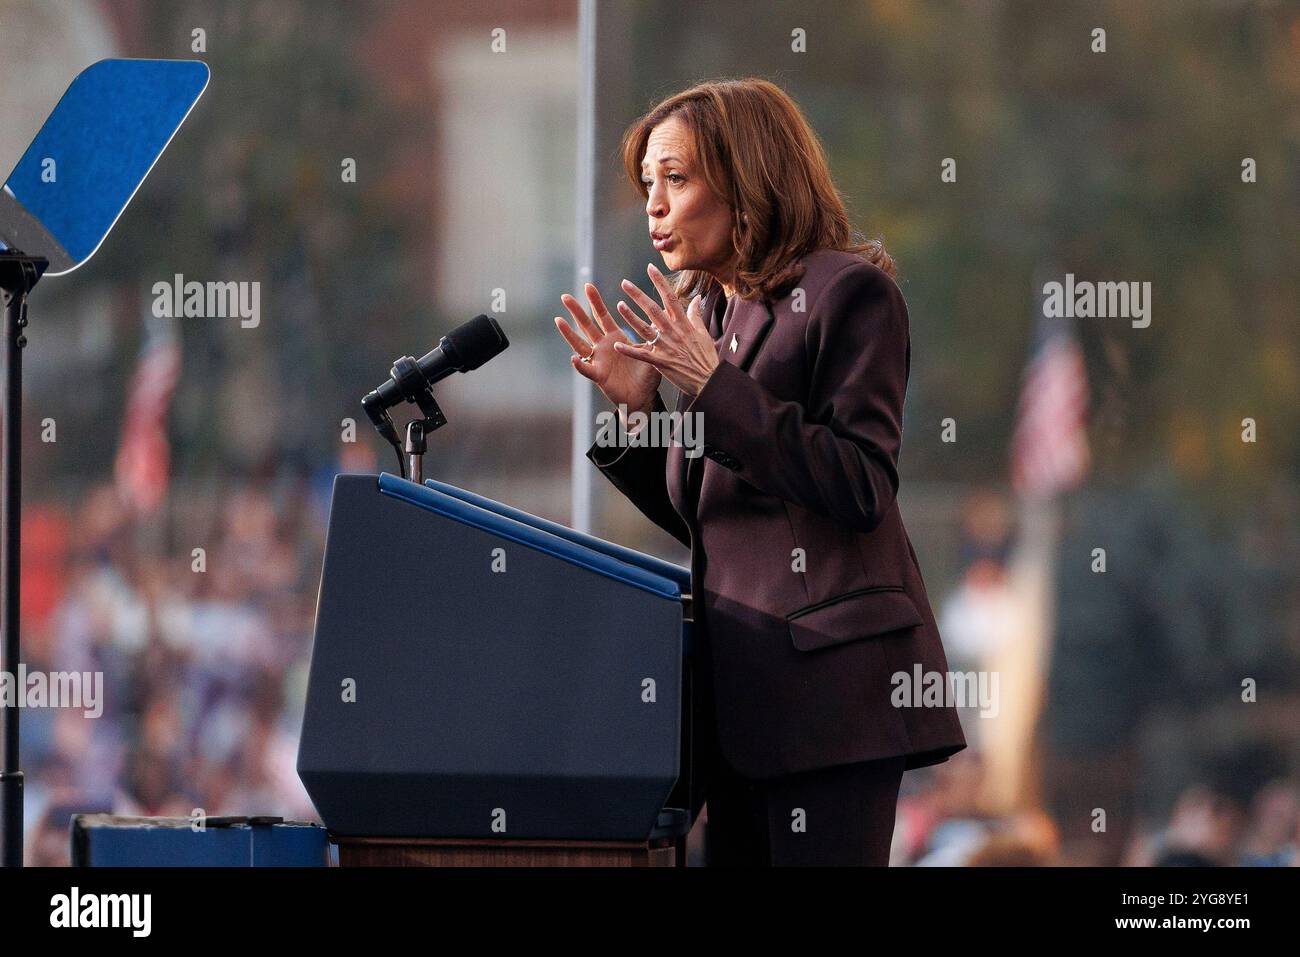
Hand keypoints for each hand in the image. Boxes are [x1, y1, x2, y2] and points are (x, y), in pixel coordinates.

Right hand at [555, 281, 661, 423]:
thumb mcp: (650, 349)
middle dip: (576, 311)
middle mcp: (603, 347)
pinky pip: (587, 369)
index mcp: (615, 338)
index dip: (595, 301)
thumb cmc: (646, 374)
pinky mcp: (599, 376)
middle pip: (587, 325)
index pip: (603, 316)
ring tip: (558, 320)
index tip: (588, 285)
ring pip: (580, 344)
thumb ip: (652, 333)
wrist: (643, 397)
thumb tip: (663, 312)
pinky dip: (580, 365)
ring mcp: (598, 361)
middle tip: (565, 296)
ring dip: (569, 333)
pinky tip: (574, 358)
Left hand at [614, 263, 720, 396]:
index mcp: (683, 323)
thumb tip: (697, 298)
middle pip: (653, 309)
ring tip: (619, 306)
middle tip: (624, 283)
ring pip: (646, 329)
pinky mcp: (661, 362)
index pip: (670, 297)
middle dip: (638, 295)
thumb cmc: (706, 357)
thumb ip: (696, 314)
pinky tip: (617, 345)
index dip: (660, 281)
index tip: (650, 268)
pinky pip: (643, 355)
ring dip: (631, 317)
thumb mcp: (703, 333)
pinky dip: (630, 350)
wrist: (709, 380)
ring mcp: (667, 347)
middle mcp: (673, 332)